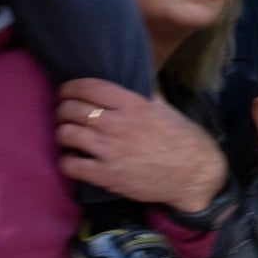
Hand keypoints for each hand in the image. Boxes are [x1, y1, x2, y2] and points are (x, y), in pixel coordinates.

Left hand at [56, 80, 226, 212]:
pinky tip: (73, 159)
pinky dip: (67, 160)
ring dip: (63, 133)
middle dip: (62, 110)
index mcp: (134, 105)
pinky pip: (70, 165)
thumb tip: (132, 82)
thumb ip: (145, 95)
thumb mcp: (166, 110)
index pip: (89, 88)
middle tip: (64, 114)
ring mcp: (111, 151)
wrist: (195, 175)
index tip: (66, 92)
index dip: (70, 88)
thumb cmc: (184, 139)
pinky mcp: (107, 175)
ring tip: (67, 135)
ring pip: (66, 134)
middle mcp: (119, 125)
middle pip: (72, 109)